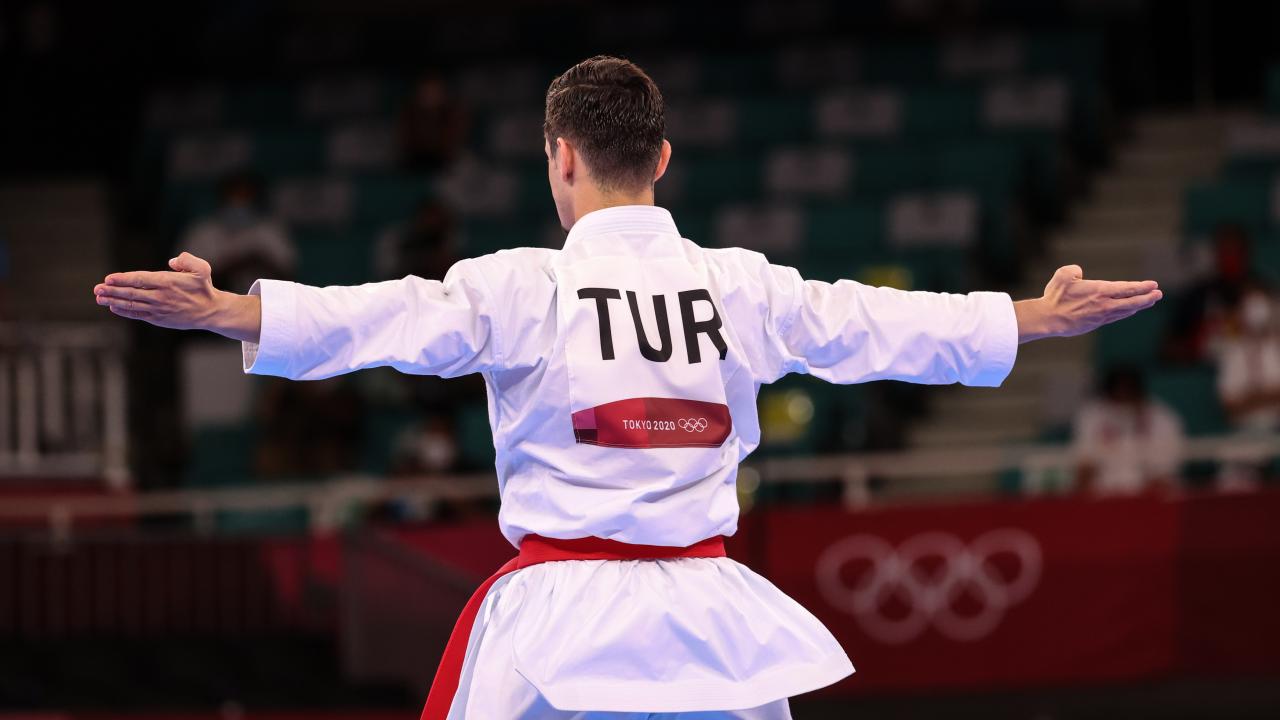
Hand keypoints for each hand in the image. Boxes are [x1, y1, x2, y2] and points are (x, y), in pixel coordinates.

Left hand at [93, 252, 261, 341]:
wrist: (210, 312)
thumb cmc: (204, 288)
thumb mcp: (202, 269)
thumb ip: (187, 260)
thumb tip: (172, 261)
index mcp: (168, 282)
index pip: (140, 280)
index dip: (123, 279)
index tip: (108, 278)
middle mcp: (160, 296)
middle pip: (131, 293)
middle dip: (112, 290)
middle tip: (96, 289)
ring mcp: (158, 309)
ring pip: (131, 304)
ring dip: (113, 301)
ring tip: (99, 297)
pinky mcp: (158, 319)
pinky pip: (137, 314)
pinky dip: (124, 311)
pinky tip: (113, 307)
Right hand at [1015, 264, 1161, 342]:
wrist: (1048, 319)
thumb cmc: (1055, 296)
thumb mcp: (1063, 275)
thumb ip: (1074, 270)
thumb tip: (1080, 273)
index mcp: (1100, 291)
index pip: (1127, 288)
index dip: (1142, 287)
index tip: (1154, 285)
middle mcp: (1105, 304)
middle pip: (1132, 301)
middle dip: (1147, 297)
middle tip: (1159, 294)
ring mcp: (1101, 316)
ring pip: (1126, 310)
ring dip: (1139, 306)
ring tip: (1149, 302)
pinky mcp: (1096, 323)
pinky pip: (1116, 317)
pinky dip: (1126, 313)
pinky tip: (1129, 310)